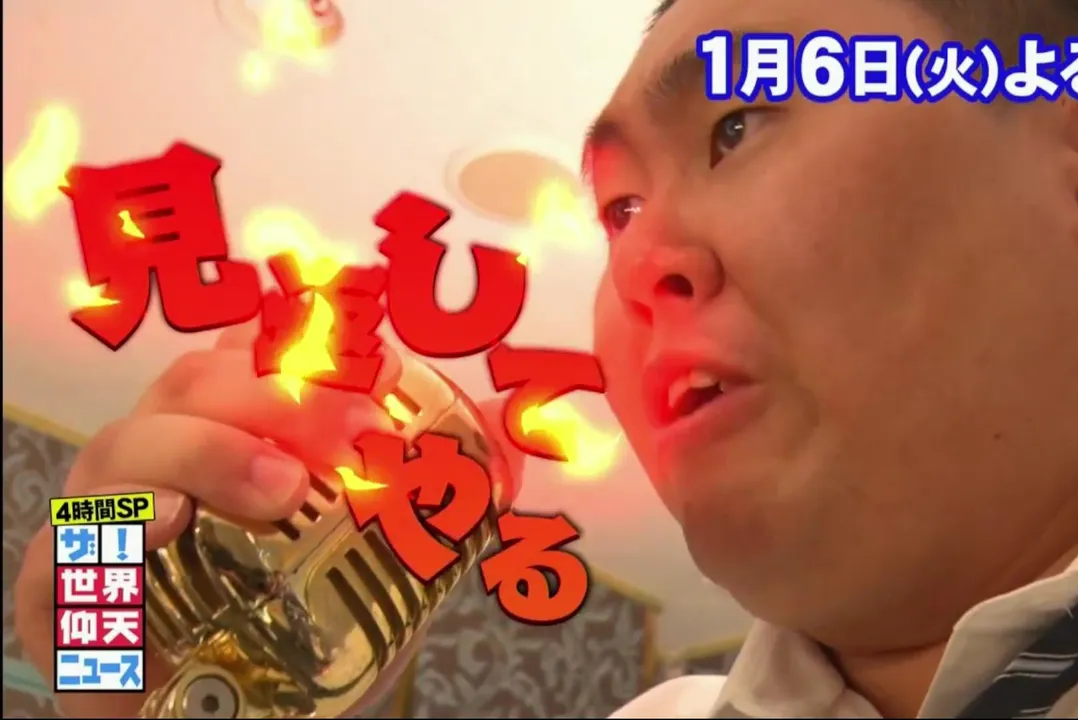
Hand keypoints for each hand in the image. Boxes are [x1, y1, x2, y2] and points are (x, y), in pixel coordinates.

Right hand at [14, 323, 517, 716]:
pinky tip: (169, 526)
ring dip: (213, 450)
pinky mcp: (62, 582)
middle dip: (282, 393)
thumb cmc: (285, 615)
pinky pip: (76, 539)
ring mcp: (106, 507)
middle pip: (201, 380)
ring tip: (280, 487)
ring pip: (136, 442)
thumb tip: (511, 435)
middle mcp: (163, 447)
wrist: (219, 713)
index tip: (383, 368)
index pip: (257, 349)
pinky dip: (122, 525)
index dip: (316, 342)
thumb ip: (432, 487)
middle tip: (357, 436)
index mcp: (228, 423)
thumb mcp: (375, 550)